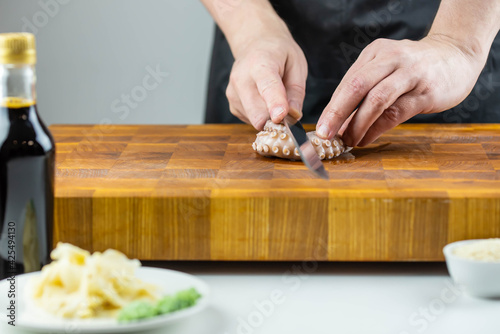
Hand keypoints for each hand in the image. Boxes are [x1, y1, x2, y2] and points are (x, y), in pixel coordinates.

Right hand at [226, 25, 306, 129]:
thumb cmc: (278, 53)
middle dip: (276, 120)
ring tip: (272, 95)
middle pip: (257, 114)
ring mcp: (233, 93)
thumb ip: (296, 91)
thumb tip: (293, 115)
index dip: (275, 104)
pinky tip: (263, 99)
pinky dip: (261, 114)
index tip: (280, 117)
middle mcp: (241, 79)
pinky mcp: (232, 105)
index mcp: (260, 64)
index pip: (267, 87)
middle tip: (288, 110)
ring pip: (256, 120)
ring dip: (269, 115)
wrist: (254, 44)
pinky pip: (251, 120)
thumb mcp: (296, 64)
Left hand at [316, 35, 486, 146]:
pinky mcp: (426, 91)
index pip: (347, 82)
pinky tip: (366, 139)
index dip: (332, 107)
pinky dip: (376, 129)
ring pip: (376, 100)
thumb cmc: (413, 69)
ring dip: (357, 124)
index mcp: (375, 53)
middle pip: (356, 86)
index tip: (321, 128)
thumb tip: (337, 124)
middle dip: (336, 112)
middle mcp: (390, 59)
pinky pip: (395, 113)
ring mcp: (410, 74)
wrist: (457, 56)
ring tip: (348, 141)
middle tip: (324, 134)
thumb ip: (363, 92)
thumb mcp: (385, 70)